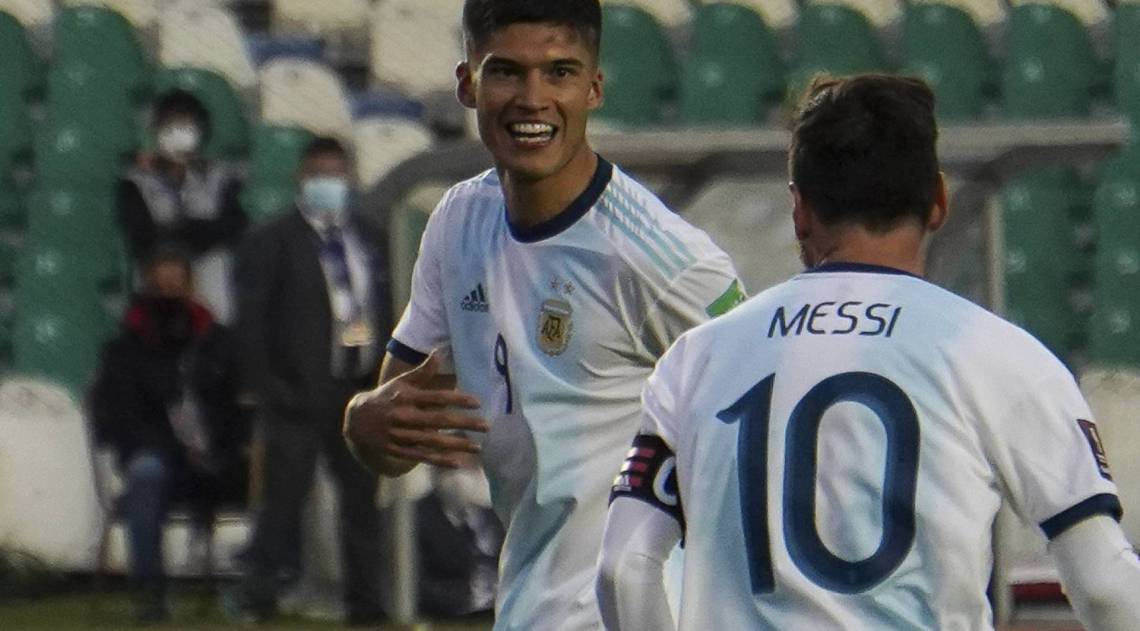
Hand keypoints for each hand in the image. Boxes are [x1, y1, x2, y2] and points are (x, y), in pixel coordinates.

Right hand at [344, 351, 487, 472]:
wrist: (356, 421)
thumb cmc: (386, 397)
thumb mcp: (400, 382)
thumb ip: (422, 371)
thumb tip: (438, 352)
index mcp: (407, 397)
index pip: (436, 398)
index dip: (457, 399)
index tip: (478, 402)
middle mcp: (404, 416)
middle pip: (438, 420)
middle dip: (464, 424)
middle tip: (486, 426)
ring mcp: (401, 435)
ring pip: (433, 441)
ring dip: (457, 444)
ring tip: (479, 447)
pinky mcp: (399, 450)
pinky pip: (422, 456)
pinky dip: (439, 460)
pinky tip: (458, 463)